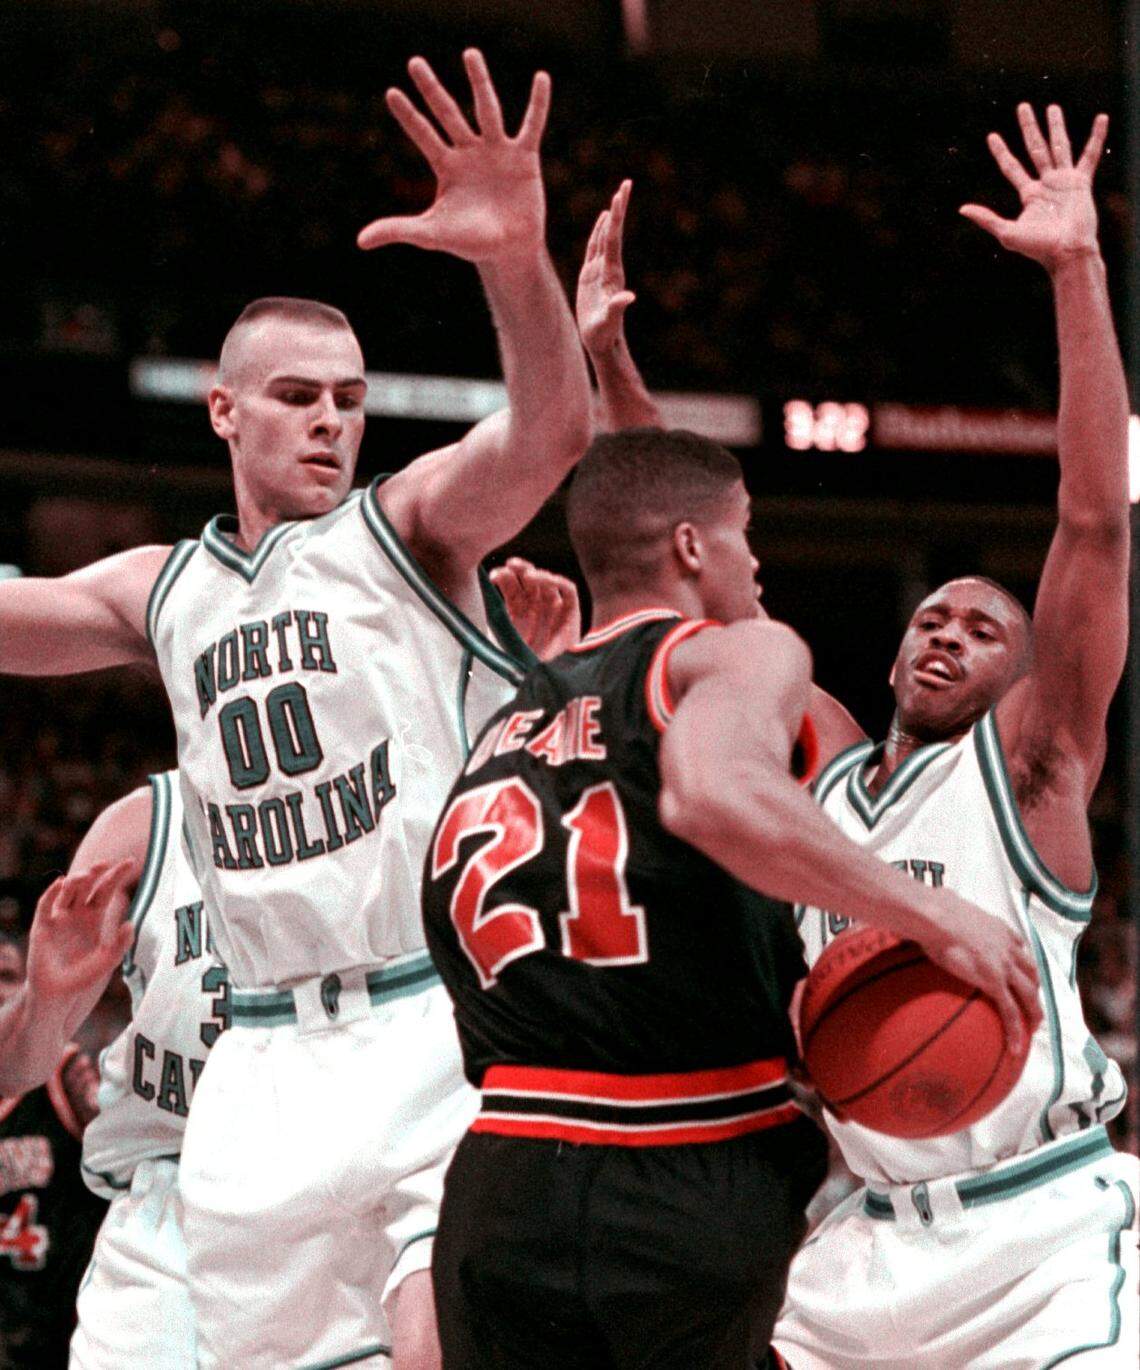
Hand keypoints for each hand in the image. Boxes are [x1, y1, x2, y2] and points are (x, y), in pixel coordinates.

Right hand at [26, 861, 136, 1001]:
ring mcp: (58, 918)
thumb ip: (121, 944)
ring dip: (76, 880)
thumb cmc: (84, 976)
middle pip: (87, 885)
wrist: (59, 994)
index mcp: (93, 917)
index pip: (105, 889)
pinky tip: (61, 883)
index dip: (116, 875)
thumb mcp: (108, 960)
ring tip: (86, 875)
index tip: (130, 861)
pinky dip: (52, 893)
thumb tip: (130, 924)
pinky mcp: (41, 926)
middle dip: (96, 872)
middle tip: (106, 863)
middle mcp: (76, 913)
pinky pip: (45, 905)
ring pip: (67, 891)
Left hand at [358, 49, 550, 262]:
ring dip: (479, 82)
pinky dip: (538, 104)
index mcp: (447, 166)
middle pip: (448, 114)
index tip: (391, 93)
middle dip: (432, 90)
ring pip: (487, 110)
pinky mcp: (525, 157)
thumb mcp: (432, 234)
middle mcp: (469, 152)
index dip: (408, 116)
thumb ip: (398, 230)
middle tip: (414, 63)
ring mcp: (497, 151)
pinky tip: (541, 78)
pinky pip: (531, 125)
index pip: (423, 135)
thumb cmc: (470, 242)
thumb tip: (360, 241)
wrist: (509, 252)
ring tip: (469, 53)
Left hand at [490, 557, 581, 658]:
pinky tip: (547, 580)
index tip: (494, 576)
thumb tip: (484, 596)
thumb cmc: (519, 663)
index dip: (504, 577)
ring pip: (547, 582)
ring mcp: (553, 608)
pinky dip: (558, 581)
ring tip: (528, 575)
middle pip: (528, 580)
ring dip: (538, 574)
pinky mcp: (571, 613)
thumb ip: (495, 618)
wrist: (542, 680)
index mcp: (517, 611)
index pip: (511, 586)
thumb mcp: (500, 639)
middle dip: (520, 569)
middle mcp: (535, 607)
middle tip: (511, 565)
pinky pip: (568, 590)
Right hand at [576, 180, 636, 354]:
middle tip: (626, 185)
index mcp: (612, 273)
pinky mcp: (591, 276)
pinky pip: (595, 248)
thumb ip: (617, 308)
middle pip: (613, 232)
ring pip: (605, 238)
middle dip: (619, 209)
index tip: (620, 195)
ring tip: (616, 197)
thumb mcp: (609, 321)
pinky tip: (602, 222)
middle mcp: (609, 268)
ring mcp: (601, 271)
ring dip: (611, 218)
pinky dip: (598, 232)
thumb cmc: (604, 334)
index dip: (617, 217)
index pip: (614, 239)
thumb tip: (628, 298)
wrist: (602, 343)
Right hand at [921, 895, 1041, 1061]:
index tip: (1021, 969)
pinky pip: (1011, 1011)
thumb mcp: (948, 902)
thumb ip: (948, 904)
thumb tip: (933, 898)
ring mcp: (1004, 966)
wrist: (937, 916)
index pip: (1018, 945)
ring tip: (1034, 1027)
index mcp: (997, 928)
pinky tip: (1016, 1046)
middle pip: (1031, 971)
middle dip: (1035, 988)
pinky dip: (1017, 1030)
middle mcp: (1007, 946)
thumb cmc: (933, 908)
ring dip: (1035, 1011)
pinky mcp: (995, 983)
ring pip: (1029, 993)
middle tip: (1033, 1003)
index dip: (1022, 960)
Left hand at [959, 104, 1107, 270]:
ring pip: (1059, 146)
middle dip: (1028, 128)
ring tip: (1051, 107)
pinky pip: (1090, 155)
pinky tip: (1101, 118)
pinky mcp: (1081, 182)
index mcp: (1029, 194)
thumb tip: (961, 209)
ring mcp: (1064, 181)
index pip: (1011, 166)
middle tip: (1022, 107)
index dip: (1001, 152)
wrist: (1066, 252)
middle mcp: (1046, 184)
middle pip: (1035, 148)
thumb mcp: (1006, 232)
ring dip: (1055, 126)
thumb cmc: (1038, 248)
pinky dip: (1096, 137)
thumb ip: (986, 218)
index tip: (992, 136)